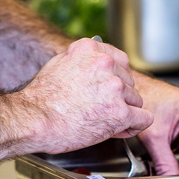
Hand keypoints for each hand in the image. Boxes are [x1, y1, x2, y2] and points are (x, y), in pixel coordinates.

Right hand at [19, 38, 152, 153]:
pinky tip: (120, 129)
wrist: (34, 120)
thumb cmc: (42, 98)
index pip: (121, 61)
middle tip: (101, 109)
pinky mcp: (120, 112)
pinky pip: (143, 119)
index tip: (108, 90)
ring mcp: (115, 87)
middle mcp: (105, 63)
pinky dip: (134, 126)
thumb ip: (83, 61)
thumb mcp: (60, 64)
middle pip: (129, 82)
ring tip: (103, 120)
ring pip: (137, 100)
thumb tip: (96, 62)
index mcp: (91, 49)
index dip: (116, 79)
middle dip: (119, 97)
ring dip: (125, 112)